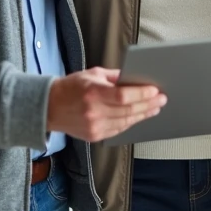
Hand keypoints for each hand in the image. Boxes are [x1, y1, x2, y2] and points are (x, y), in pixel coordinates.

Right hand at [47, 67, 166, 141]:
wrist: (49, 107)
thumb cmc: (71, 87)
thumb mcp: (92, 74)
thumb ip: (114, 77)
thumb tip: (135, 79)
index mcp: (93, 92)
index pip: (123, 96)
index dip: (142, 94)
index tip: (155, 91)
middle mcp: (93, 111)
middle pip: (128, 110)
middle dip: (148, 104)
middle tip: (161, 99)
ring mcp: (94, 126)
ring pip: (126, 122)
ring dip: (143, 115)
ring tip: (154, 108)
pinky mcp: (94, 136)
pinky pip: (118, 130)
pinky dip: (130, 122)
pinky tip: (139, 116)